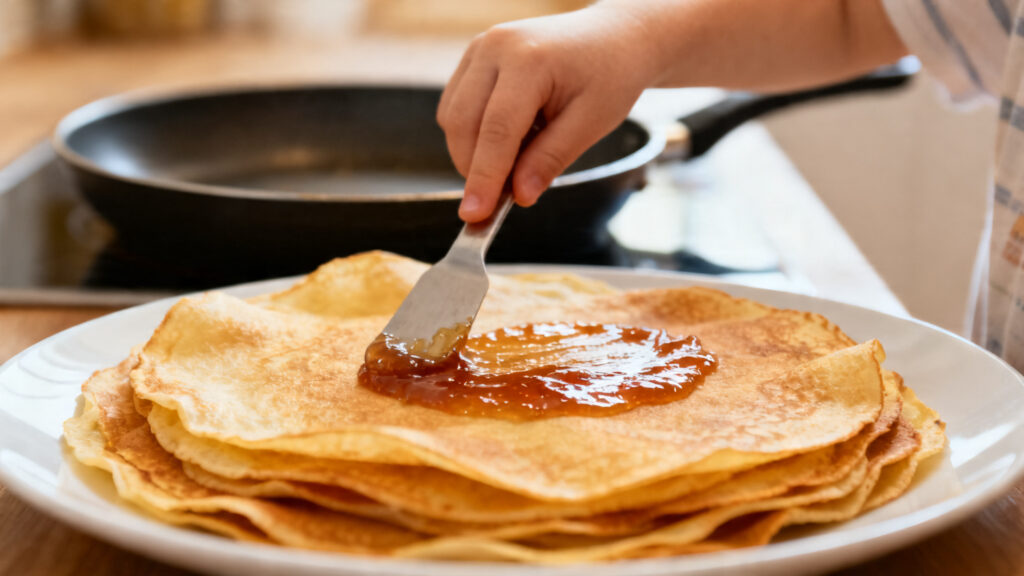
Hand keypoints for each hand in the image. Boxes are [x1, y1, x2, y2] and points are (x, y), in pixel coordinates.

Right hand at [437, 5, 662, 221]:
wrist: (613, 38)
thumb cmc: (609, 74)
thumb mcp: (592, 122)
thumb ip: (551, 158)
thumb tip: (519, 195)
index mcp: (530, 60)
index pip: (496, 130)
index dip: (484, 177)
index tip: (475, 214)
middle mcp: (496, 47)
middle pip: (464, 124)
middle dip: (475, 169)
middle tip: (503, 197)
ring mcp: (481, 48)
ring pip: (453, 118)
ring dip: (474, 152)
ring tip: (521, 155)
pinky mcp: (474, 57)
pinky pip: (456, 106)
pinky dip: (473, 134)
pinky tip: (510, 137)